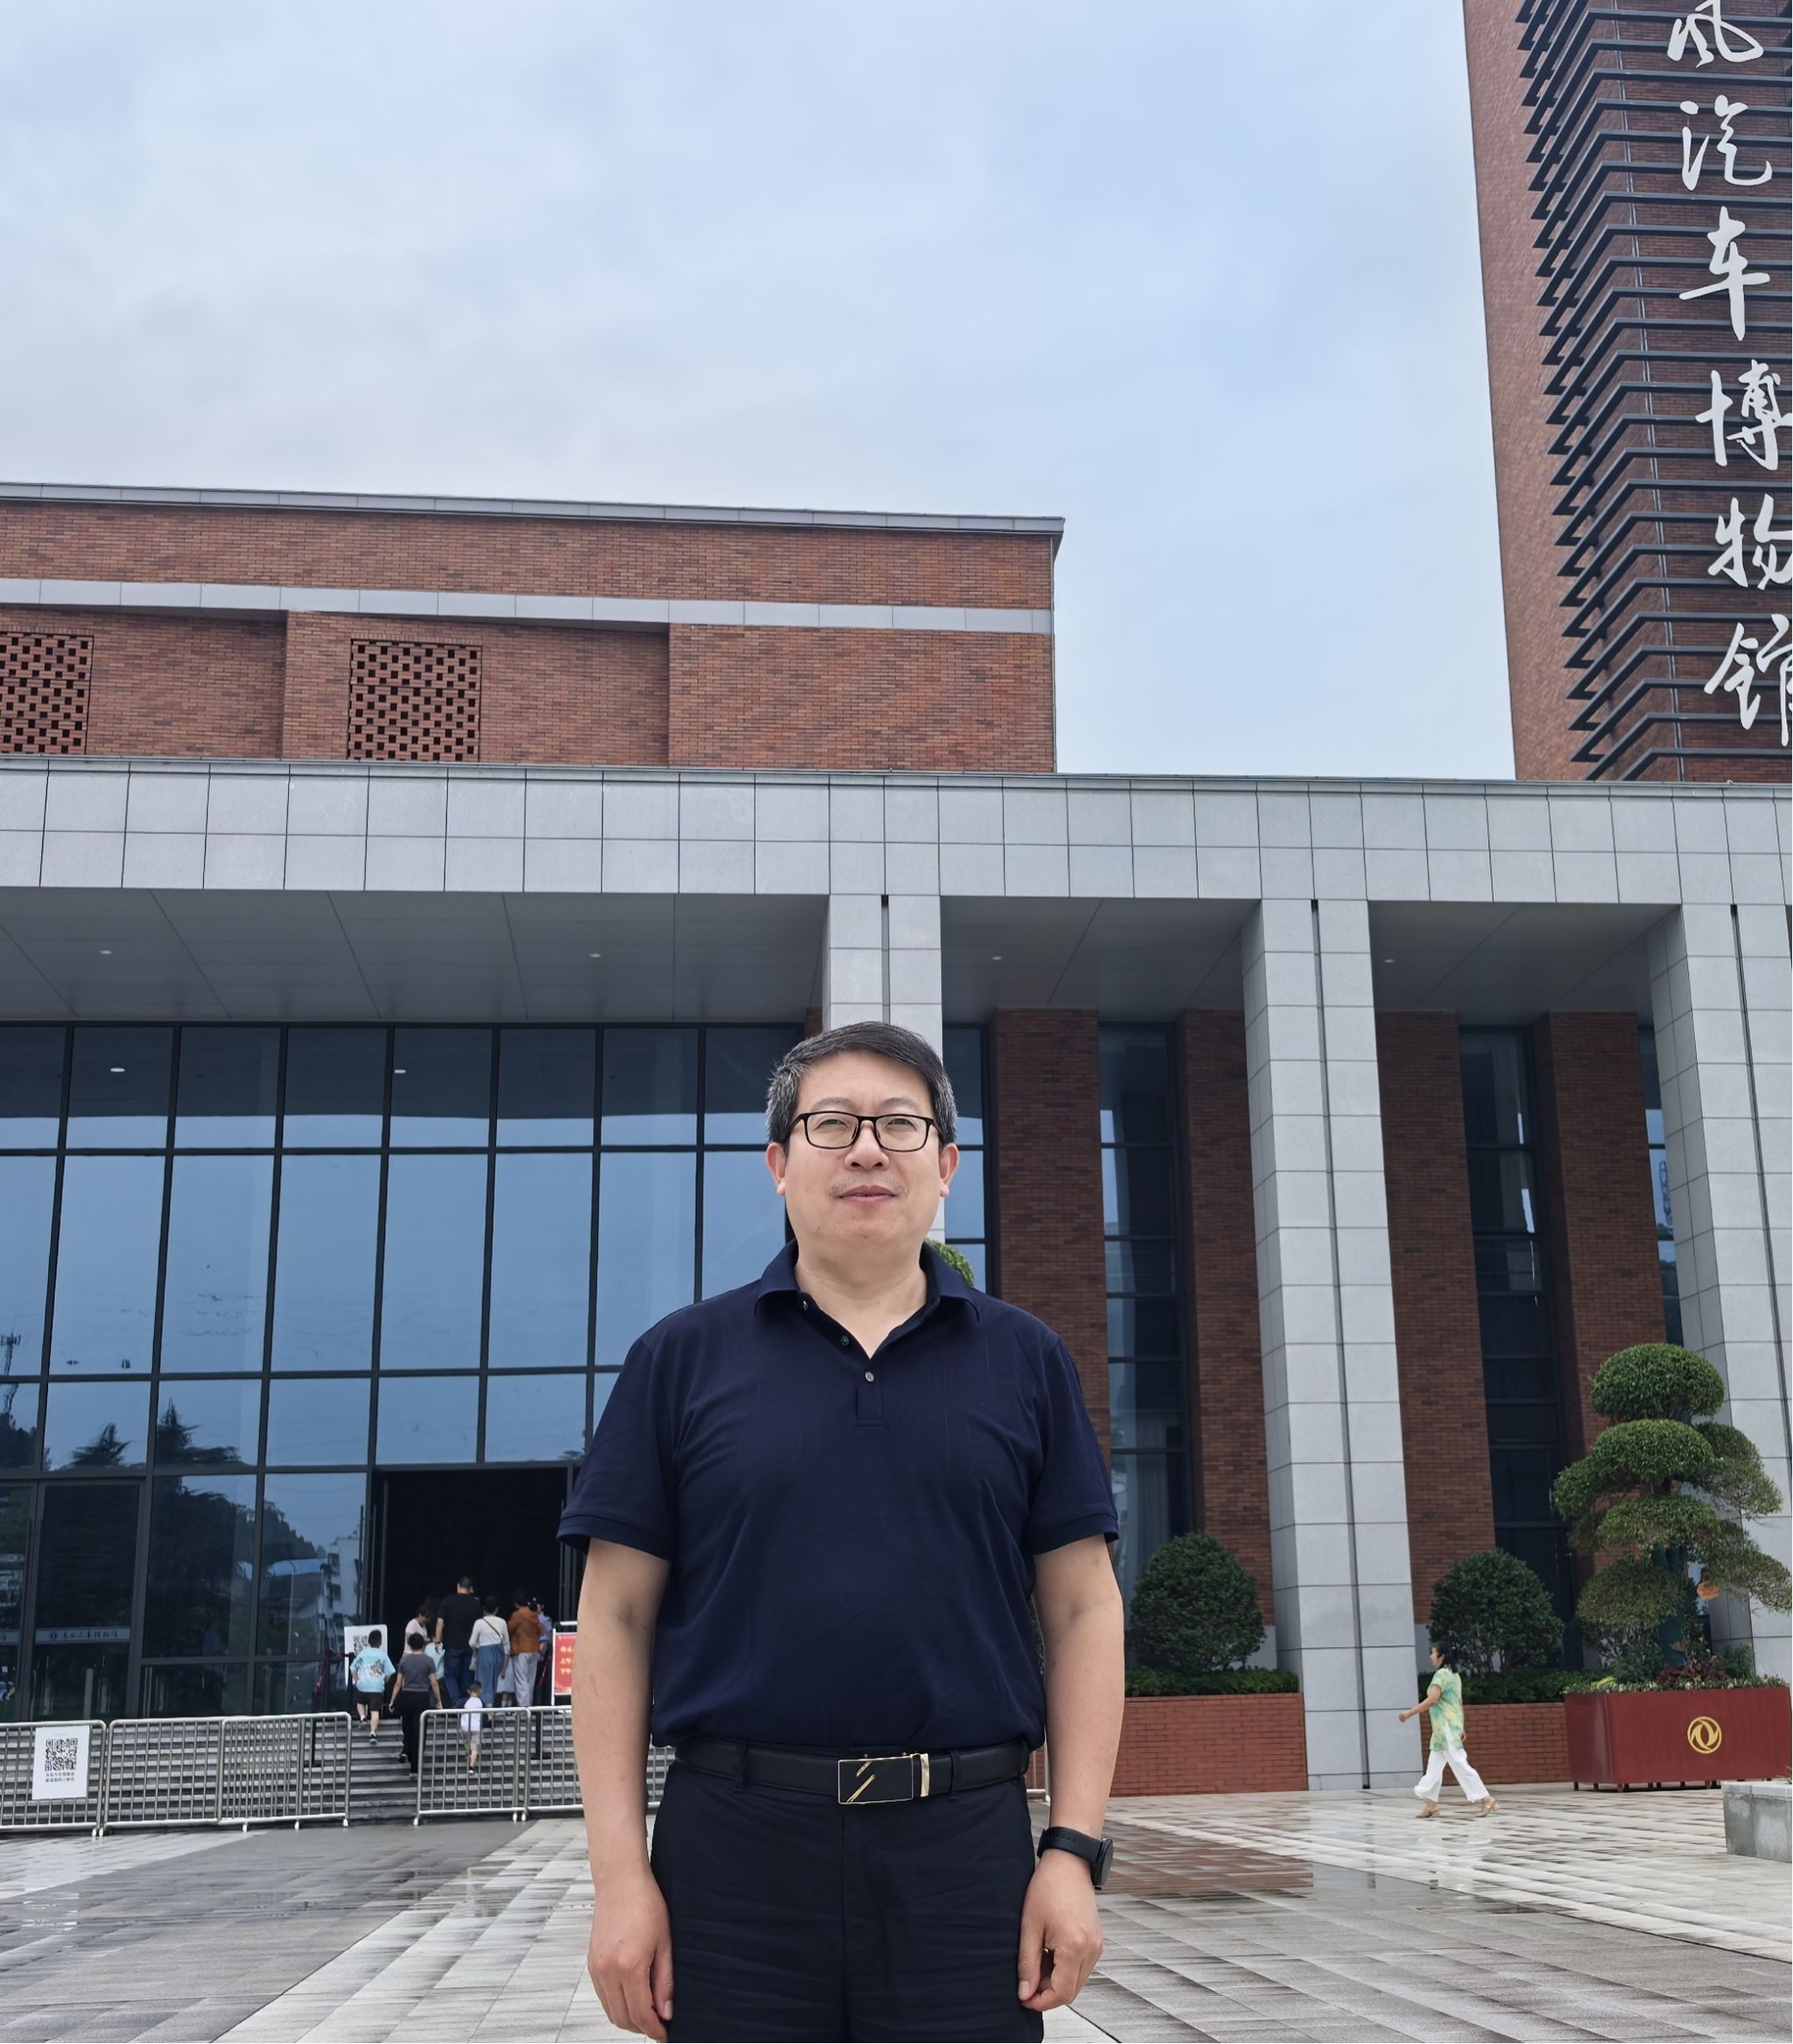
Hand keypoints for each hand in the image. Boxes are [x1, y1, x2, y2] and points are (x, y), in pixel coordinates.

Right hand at [588, 1865, 674, 2039]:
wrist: (620, 1881)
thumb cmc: (646, 1904)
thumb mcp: (664, 1943)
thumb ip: (665, 1981)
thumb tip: (666, 2012)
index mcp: (629, 1966)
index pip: (641, 2014)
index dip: (654, 2029)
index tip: (665, 2035)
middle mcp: (608, 1971)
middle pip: (623, 2018)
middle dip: (641, 2027)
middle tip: (659, 2025)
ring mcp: (596, 1968)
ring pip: (610, 2011)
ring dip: (628, 2018)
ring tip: (647, 2012)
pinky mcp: (591, 1963)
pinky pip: (602, 1996)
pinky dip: (616, 2004)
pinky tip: (632, 1996)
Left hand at [1016, 1851, 1102, 2012]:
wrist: (1069, 1862)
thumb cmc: (1048, 1888)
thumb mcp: (1029, 1925)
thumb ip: (1027, 1963)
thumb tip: (1025, 1993)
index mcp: (1075, 1947)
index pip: (1062, 1993)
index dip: (1041, 2001)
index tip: (1023, 1997)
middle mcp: (1091, 1950)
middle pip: (1071, 1991)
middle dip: (1047, 1992)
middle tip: (1026, 1980)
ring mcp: (1097, 1946)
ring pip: (1076, 1980)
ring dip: (1056, 1980)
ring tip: (1036, 1960)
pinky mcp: (1096, 1941)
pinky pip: (1081, 1967)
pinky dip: (1065, 1968)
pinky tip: (1048, 1953)